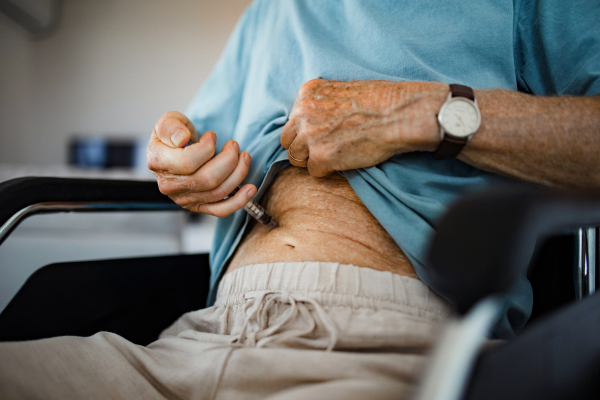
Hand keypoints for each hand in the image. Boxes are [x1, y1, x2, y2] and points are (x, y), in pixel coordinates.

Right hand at [147, 111, 255, 216]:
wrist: (175, 152)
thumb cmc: (174, 135)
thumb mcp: (169, 121)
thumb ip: (171, 126)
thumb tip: (182, 139)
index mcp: (159, 162)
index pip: (188, 162)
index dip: (207, 148)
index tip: (212, 136)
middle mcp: (170, 185)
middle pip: (207, 179)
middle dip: (229, 160)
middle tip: (234, 145)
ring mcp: (184, 198)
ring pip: (218, 192)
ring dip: (238, 173)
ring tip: (244, 157)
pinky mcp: (199, 206)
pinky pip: (221, 210)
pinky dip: (239, 201)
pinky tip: (251, 189)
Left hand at [281, 79, 446, 176]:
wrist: (400, 114)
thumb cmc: (381, 101)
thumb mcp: (343, 90)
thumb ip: (322, 103)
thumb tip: (312, 121)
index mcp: (307, 93)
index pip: (293, 120)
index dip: (306, 130)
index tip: (323, 133)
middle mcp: (302, 112)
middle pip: (288, 140)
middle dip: (303, 147)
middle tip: (326, 148)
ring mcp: (309, 135)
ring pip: (296, 158)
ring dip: (312, 160)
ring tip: (336, 155)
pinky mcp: (320, 157)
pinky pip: (313, 171)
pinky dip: (328, 170)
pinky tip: (345, 160)